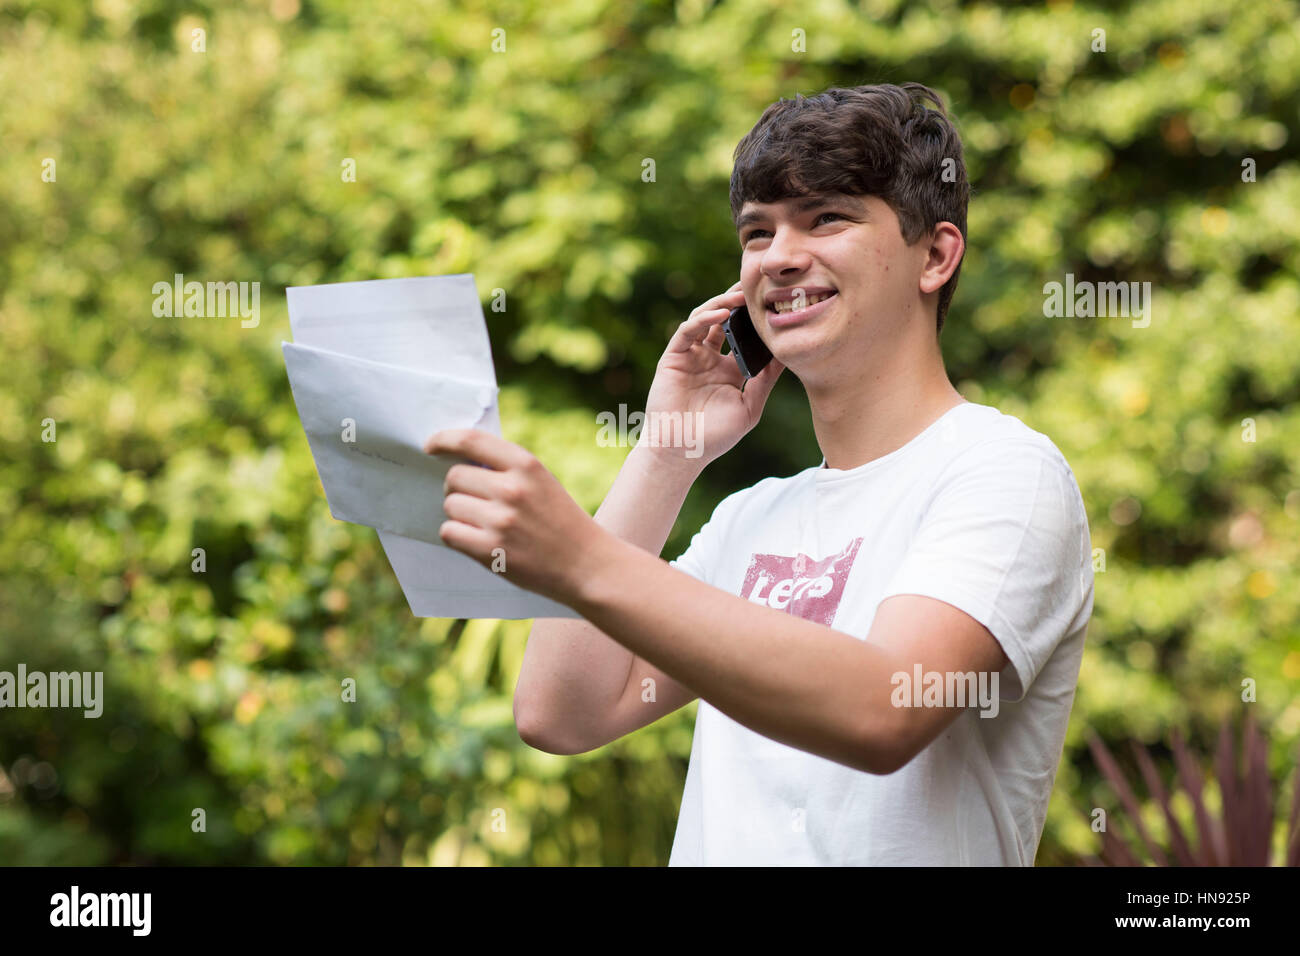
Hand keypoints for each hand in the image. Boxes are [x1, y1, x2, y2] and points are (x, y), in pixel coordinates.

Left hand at [422, 428, 606, 606]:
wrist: (587, 565)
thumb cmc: (561, 522)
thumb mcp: (542, 483)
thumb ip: (506, 470)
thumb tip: (457, 462)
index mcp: (527, 465)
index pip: (471, 441)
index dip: (444, 440)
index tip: (431, 447)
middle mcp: (512, 489)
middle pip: (455, 478)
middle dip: (457, 489)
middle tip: (473, 501)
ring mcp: (500, 521)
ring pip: (450, 507)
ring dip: (459, 515)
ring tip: (484, 525)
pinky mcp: (491, 551)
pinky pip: (450, 533)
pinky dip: (457, 536)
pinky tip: (477, 541)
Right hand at [641, 280, 784, 469]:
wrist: (682, 451)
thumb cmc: (715, 437)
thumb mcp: (750, 407)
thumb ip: (765, 381)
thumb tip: (787, 356)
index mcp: (729, 370)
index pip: (744, 336)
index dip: (756, 320)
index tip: (776, 305)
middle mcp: (709, 359)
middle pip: (725, 320)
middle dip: (739, 302)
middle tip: (758, 286)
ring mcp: (690, 356)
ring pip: (705, 319)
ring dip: (722, 304)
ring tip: (741, 296)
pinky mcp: (673, 357)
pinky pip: (688, 331)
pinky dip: (704, 319)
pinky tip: (721, 314)